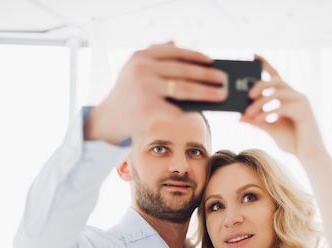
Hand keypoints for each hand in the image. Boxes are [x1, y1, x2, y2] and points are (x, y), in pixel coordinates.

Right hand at [84, 42, 226, 144]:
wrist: (108, 120)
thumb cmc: (126, 95)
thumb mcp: (134, 69)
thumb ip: (154, 55)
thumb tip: (175, 43)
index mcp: (141, 56)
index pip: (174, 53)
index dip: (195, 56)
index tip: (212, 61)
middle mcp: (143, 69)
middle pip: (183, 71)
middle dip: (206, 75)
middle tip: (223, 79)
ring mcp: (145, 89)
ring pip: (183, 89)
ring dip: (205, 92)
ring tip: (221, 94)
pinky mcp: (148, 109)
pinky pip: (176, 110)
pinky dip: (191, 111)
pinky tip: (204, 111)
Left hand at [241, 56, 325, 160]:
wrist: (308, 155)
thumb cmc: (291, 141)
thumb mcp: (270, 129)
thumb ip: (256, 121)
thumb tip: (239, 116)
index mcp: (287, 97)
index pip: (276, 76)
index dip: (266, 64)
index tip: (253, 55)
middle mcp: (295, 95)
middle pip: (276, 81)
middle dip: (260, 85)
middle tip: (247, 94)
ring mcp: (301, 101)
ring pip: (278, 93)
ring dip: (261, 102)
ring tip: (248, 113)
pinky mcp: (304, 110)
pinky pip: (283, 106)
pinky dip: (269, 112)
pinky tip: (260, 119)